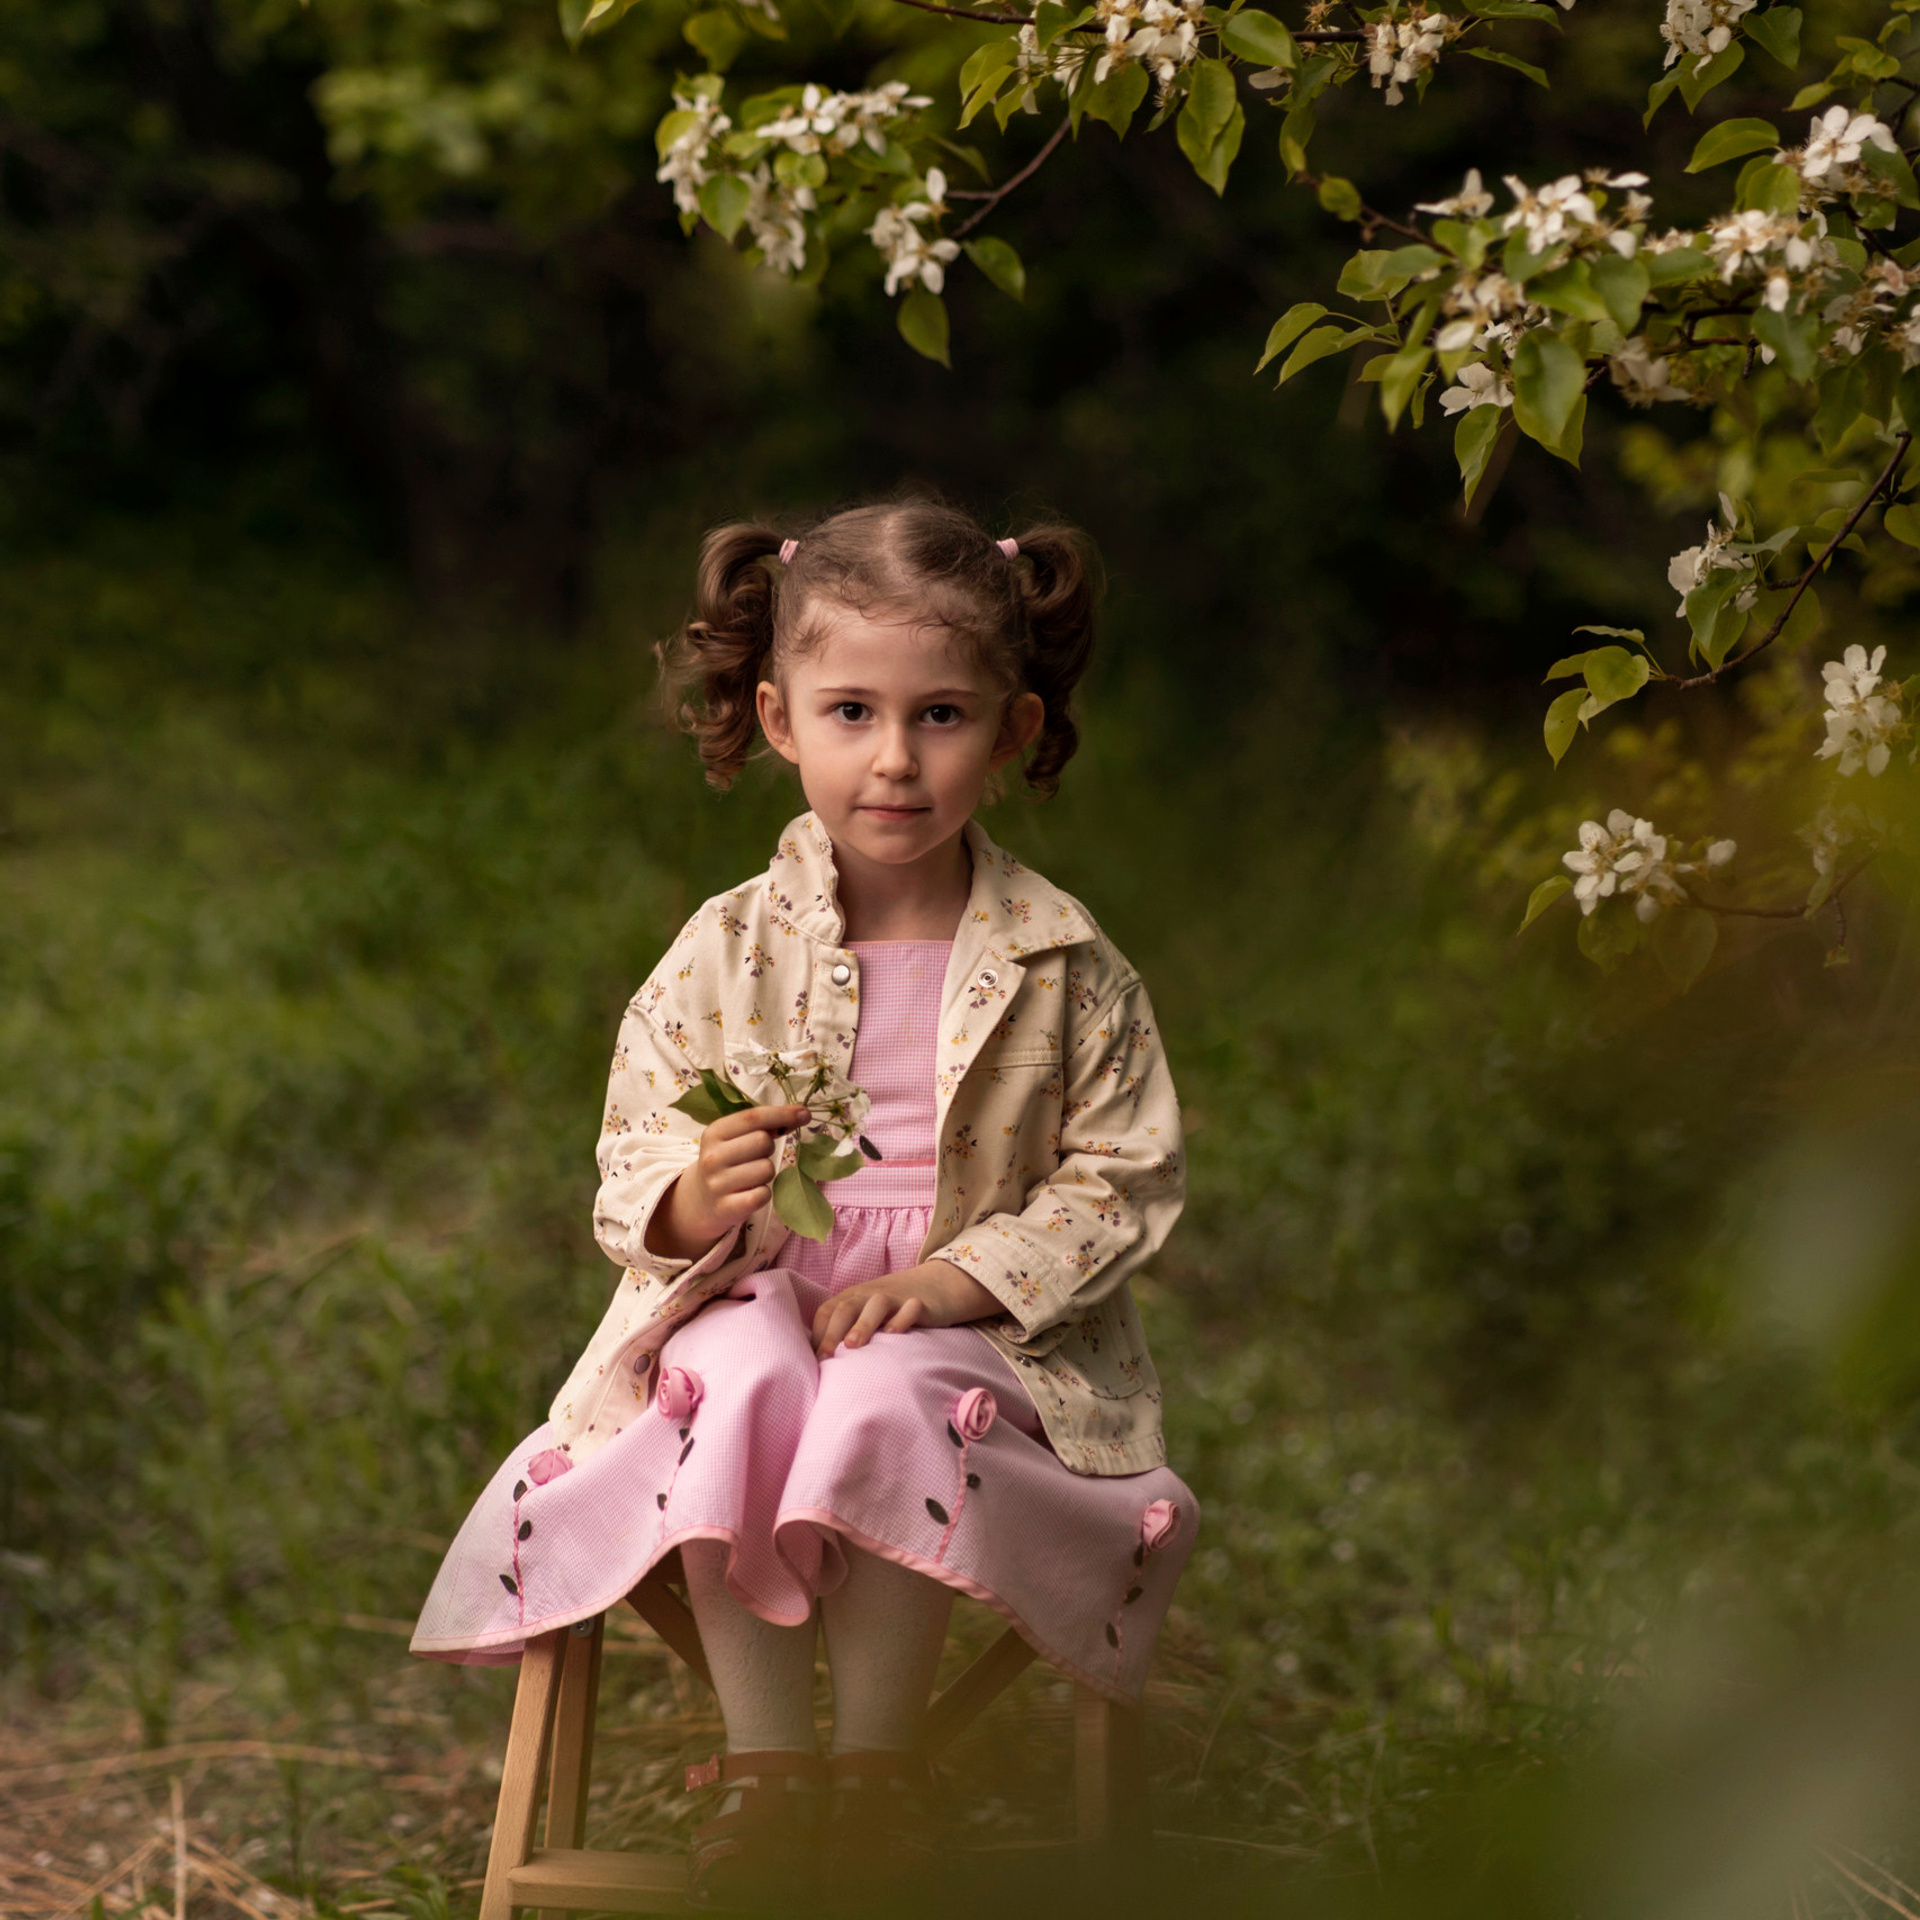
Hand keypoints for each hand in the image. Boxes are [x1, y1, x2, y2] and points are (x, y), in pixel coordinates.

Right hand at [645, 1104, 810, 1262]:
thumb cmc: (728, 1162)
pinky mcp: (727, 1208)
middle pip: (763, 1142)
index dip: (782, 1114)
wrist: (701, 1200)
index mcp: (715, 1132)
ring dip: (767, 1173)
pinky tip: (751, 1192)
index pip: (754, 1117)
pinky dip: (764, 1193)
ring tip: (751, 1176)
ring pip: (766, 1169)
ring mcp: (718, 1183)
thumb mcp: (735, 1138)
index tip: (804, 1114)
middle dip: (769, 1148)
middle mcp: (713, 1157)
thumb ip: (764, 1124)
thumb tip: (801, 1114)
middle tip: (757, 1156)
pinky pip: (763, 1195)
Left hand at [811, 1260, 1000, 1357]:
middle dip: (833, 1332)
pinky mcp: (920, 1302)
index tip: (815, 1362)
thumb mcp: (867, 1311)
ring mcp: (896, 1297)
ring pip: (876, 1304)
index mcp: (853, 1297)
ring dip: (862, 1323)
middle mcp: (870, 1295)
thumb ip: (847, 1329)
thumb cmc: (895, 1307)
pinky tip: (894, 1334)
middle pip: (846, 1308)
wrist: (939, 1283)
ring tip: (853, 1345)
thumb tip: (822, 1362)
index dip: (818, 1335)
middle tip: (826, 1358)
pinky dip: (901, 1318)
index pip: (827, 1311)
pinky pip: (910, 1307)